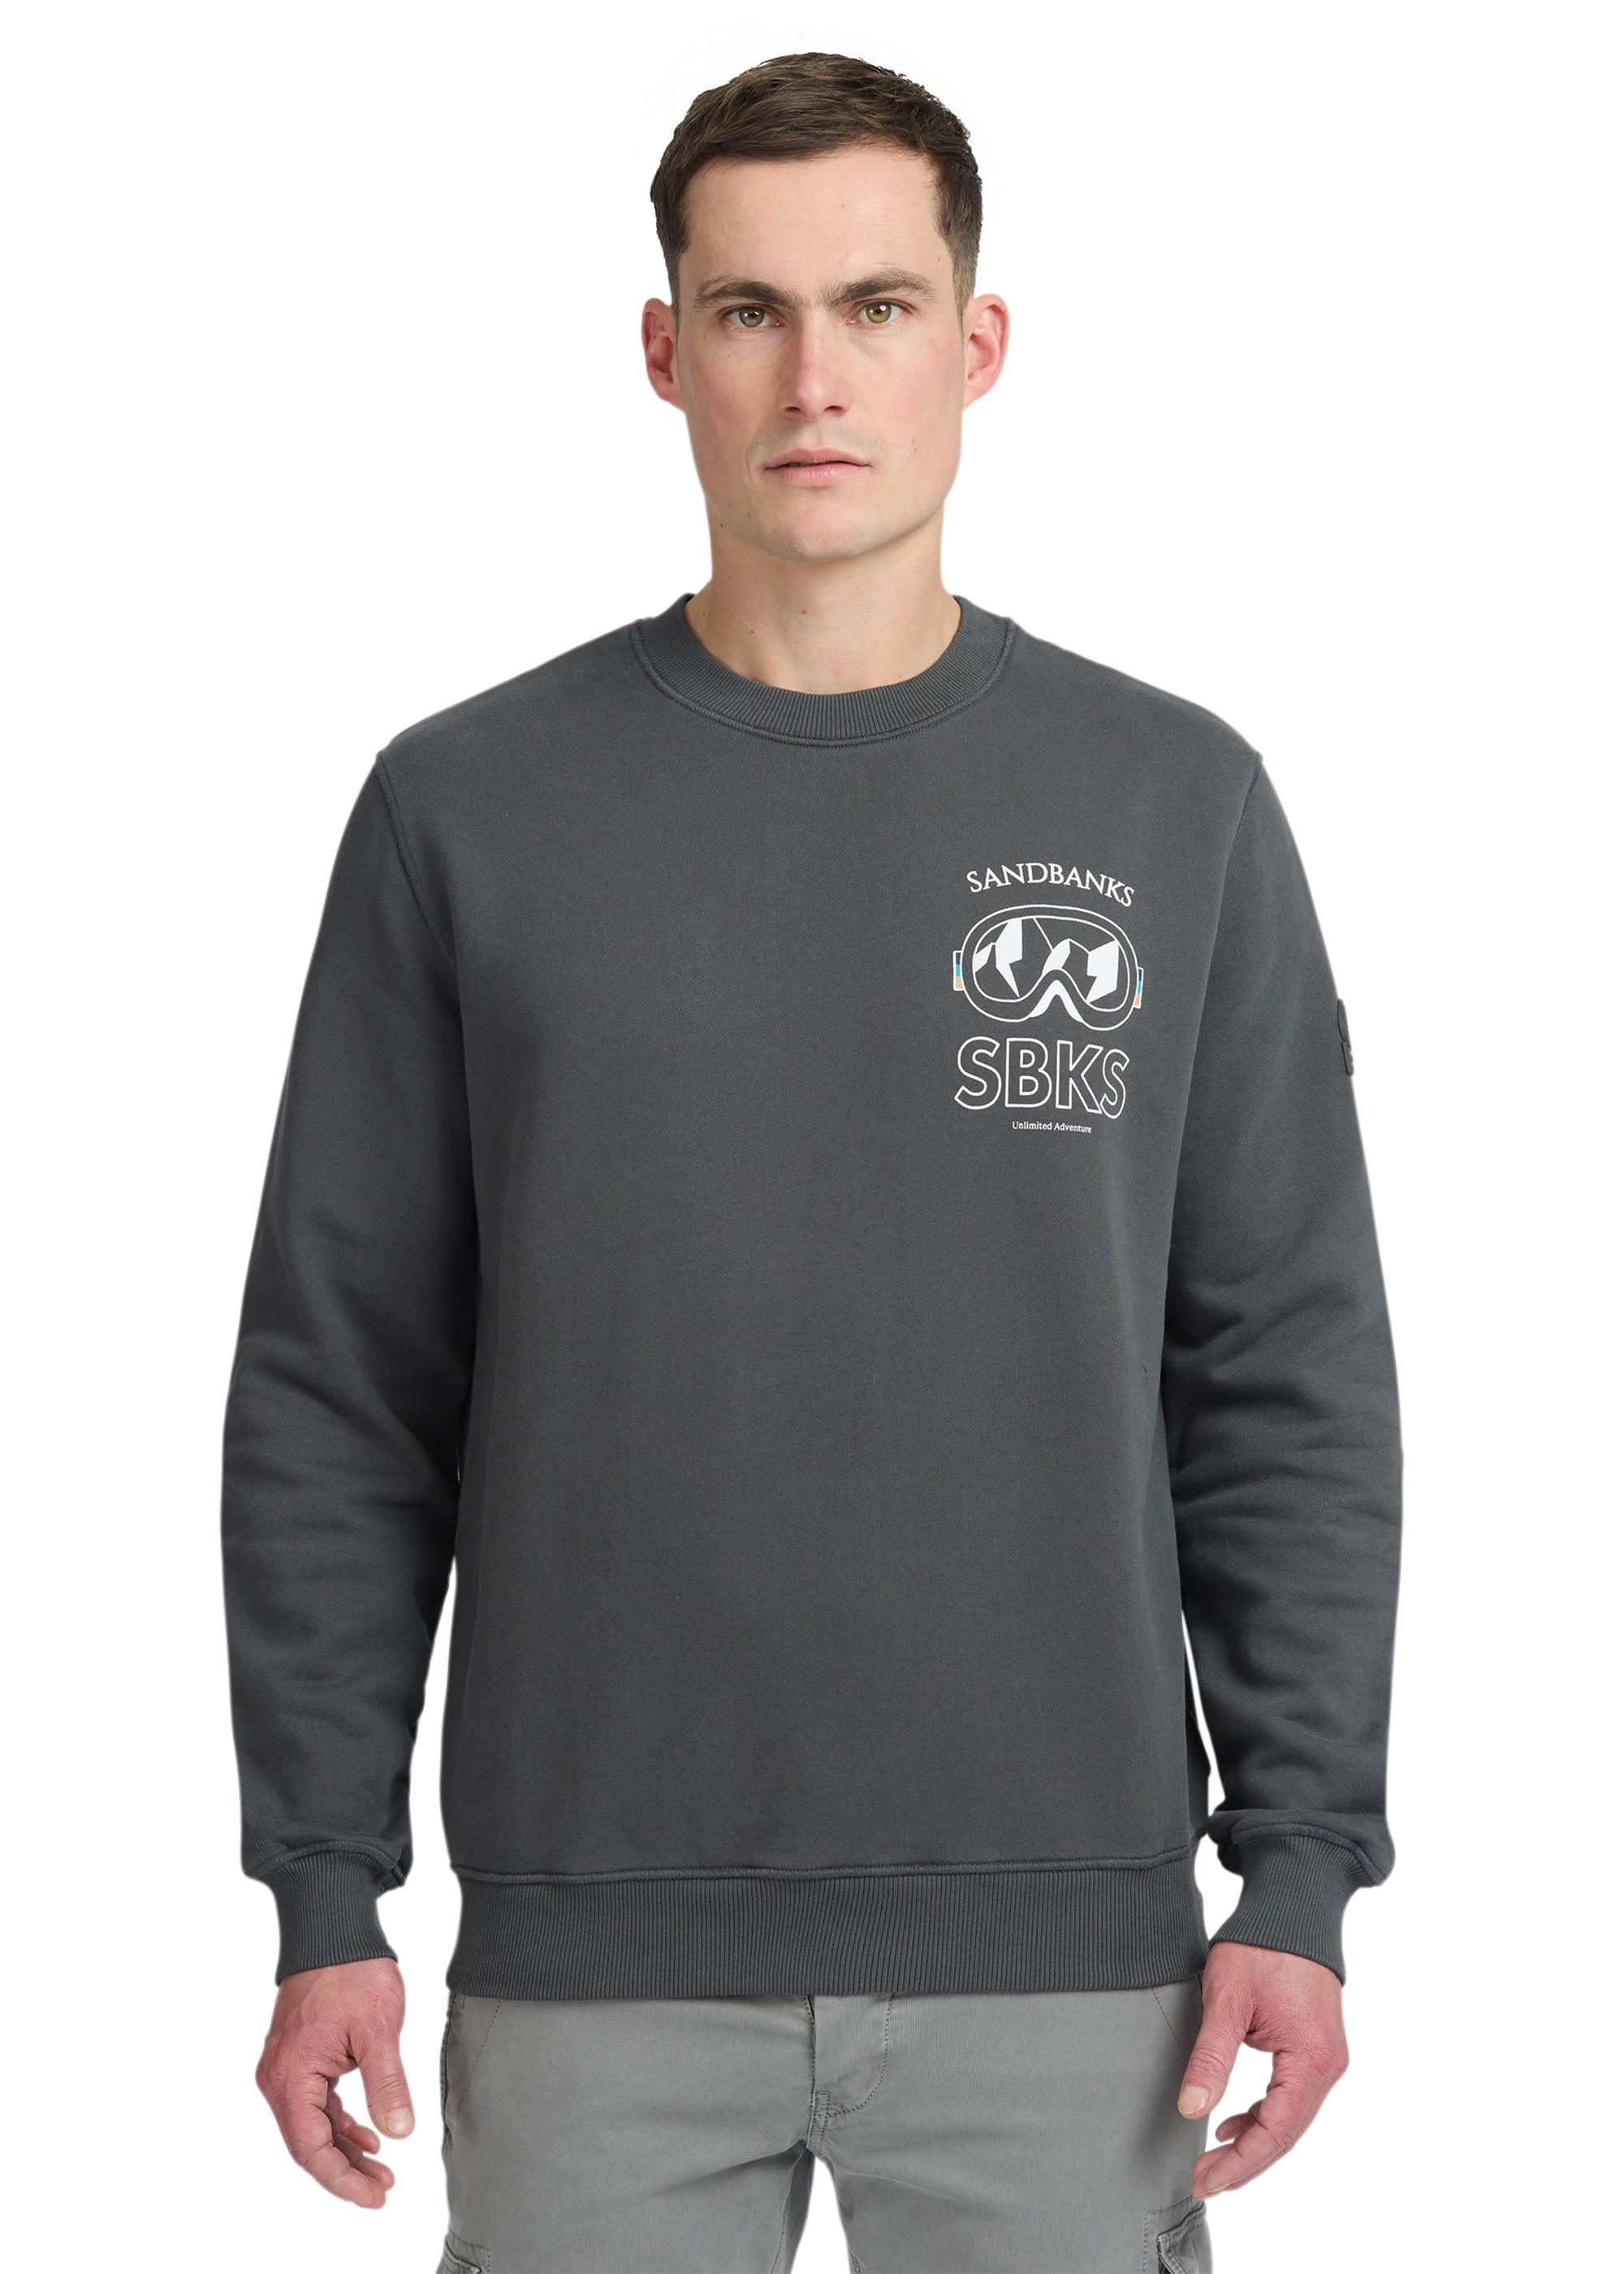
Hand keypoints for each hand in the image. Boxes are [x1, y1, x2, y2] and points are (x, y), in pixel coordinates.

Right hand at [254, 1956, 414, 2209]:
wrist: (332, 1930)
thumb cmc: (351, 1971)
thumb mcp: (378, 2029)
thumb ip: (386, 2083)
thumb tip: (399, 2132)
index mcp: (291, 2076)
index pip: (311, 2148)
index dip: (342, 2179)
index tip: (374, 2196)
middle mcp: (278, 2077)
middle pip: (308, 2144)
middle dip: (345, 2171)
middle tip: (382, 2190)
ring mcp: (286, 2068)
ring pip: (312, 2127)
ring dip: (345, 2150)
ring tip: (381, 2171)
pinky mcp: (298, 2059)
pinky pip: (315, 2104)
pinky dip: (340, 2123)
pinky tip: (368, 2135)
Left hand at [1177, 1941, 1348, 2198]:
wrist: (1292, 1909)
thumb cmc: (1262, 1946)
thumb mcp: (1227, 2000)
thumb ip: (1211, 2057)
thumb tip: (1192, 2109)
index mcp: (1311, 2058)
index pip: (1277, 2132)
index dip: (1240, 2163)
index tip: (1206, 2180)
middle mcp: (1328, 2066)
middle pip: (1287, 2134)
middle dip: (1244, 2162)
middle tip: (1204, 2180)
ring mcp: (1326, 2059)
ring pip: (1290, 2120)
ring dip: (1252, 2142)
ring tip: (1211, 2157)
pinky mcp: (1316, 2049)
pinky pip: (1291, 2097)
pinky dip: (1262, 2116)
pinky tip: (1231, 2122)